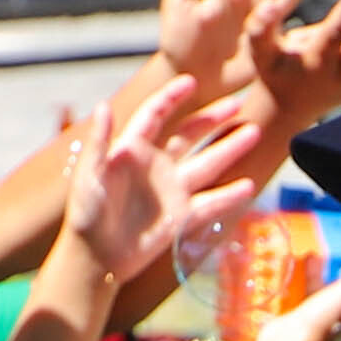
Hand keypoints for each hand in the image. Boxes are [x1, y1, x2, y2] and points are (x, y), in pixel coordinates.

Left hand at [65, 75, 279, 291]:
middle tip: (238, 104)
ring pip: (207, 163)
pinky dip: (229, 196)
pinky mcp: (181, 217)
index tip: (192, 82)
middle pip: (190, 134)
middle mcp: (156, 165)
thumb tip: (104, 105)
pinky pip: (210, 203)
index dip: (172, 97)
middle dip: (213, 118)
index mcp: (132, 150)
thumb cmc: (85, 215)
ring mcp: (172, 190)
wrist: (96, 257)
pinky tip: (249, 185)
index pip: (155, 115)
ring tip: (255, 132)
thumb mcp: (89, 176)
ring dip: (230, 148)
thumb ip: (99, 142)